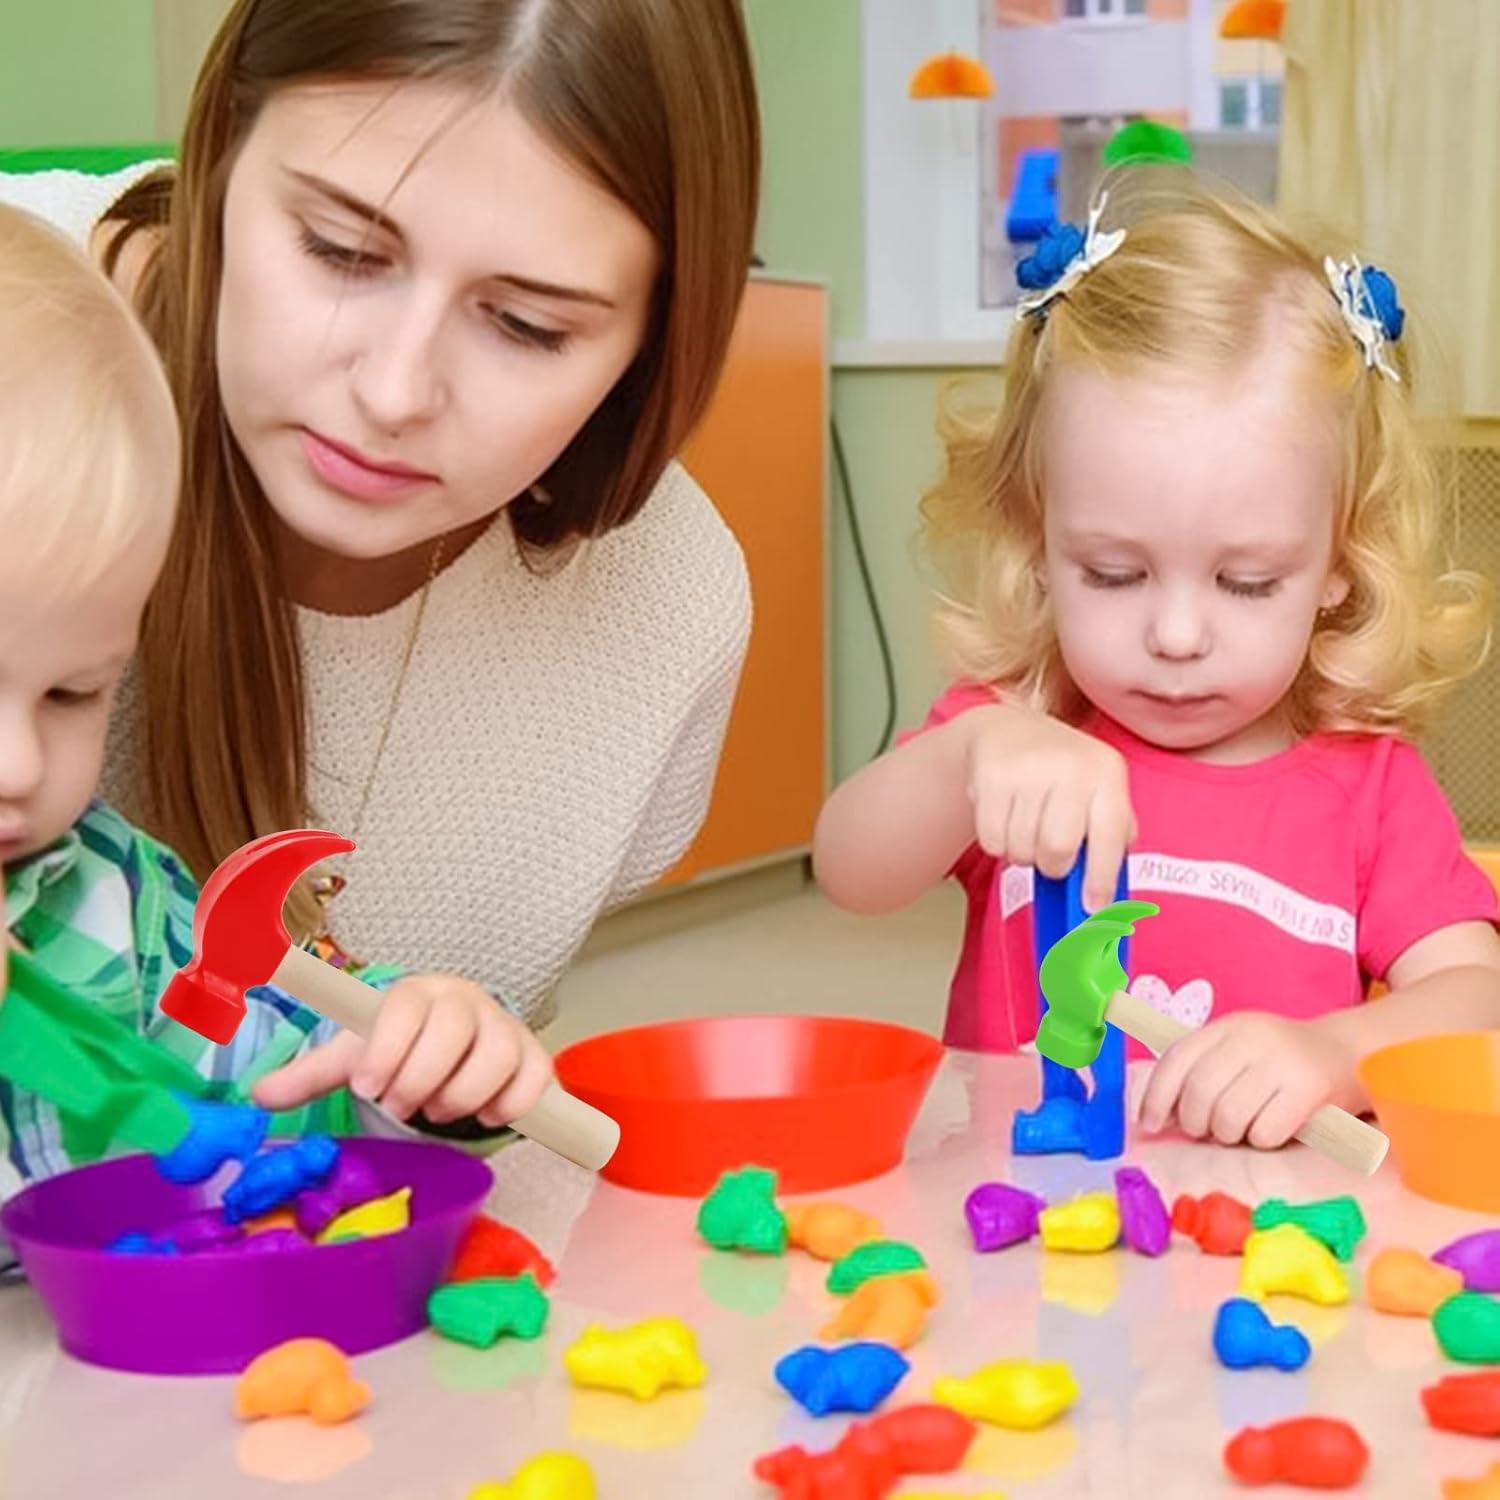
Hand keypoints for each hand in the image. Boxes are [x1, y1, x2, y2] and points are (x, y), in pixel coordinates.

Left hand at [252, 974, 552, 1128]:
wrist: (462, 1049)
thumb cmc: (405, 1051)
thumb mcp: (357, 1058)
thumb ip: (312, 1076)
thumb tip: (257, 1096)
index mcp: (419, 992)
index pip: (407, 1004)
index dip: (387, 1046)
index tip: (367, 1087)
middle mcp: (467, 1001)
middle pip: (453, 1028)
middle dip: (420, 1079)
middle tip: (398, 1106)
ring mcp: (506, 1027)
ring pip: (495, 1056)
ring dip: (460, 1096)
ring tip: (436, 1111)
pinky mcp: (535, 1058)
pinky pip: (534, 1079)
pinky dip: (508, 1104)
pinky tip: (484, 1115)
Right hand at [964, 704, 1135, 910]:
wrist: (1006, 730)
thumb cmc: (1061, 771)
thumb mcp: (1098, 789)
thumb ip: (1112, 833)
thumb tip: (1109, 894)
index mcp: (1107, 772)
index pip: (1110, 836)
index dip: (1102, 878)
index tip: (1093, 908)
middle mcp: (1071, 766)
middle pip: (1058, 849)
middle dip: (1053, 866)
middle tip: (1050, 857)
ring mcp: (1028, 769)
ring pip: (1022, 848)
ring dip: (1023, 853)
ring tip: (1025, 829)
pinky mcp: (991, 776)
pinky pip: (992, 840)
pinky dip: (997, 843)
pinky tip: (1004, 818)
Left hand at [1136, 1011, 1357, 1148]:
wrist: (1349, 1053)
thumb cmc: (1280, 1062)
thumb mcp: (1236, 1053)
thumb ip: (1199, 1074)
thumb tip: (1158, 1117)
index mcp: (1226, 1026)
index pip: (1176, 1060)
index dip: (1156, 1097)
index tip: (1150, 1125)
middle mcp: (1251, 1037)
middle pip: (1199, 1092)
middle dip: (1195, 1123)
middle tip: (1207, 1131)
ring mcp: (1280, 1061)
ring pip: (1228, 1116)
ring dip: (1228, 1134)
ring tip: (1242, 1128)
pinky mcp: (1308, 1089)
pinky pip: (1264, 1133)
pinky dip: (1261, 1141)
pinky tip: (1272, 1129)